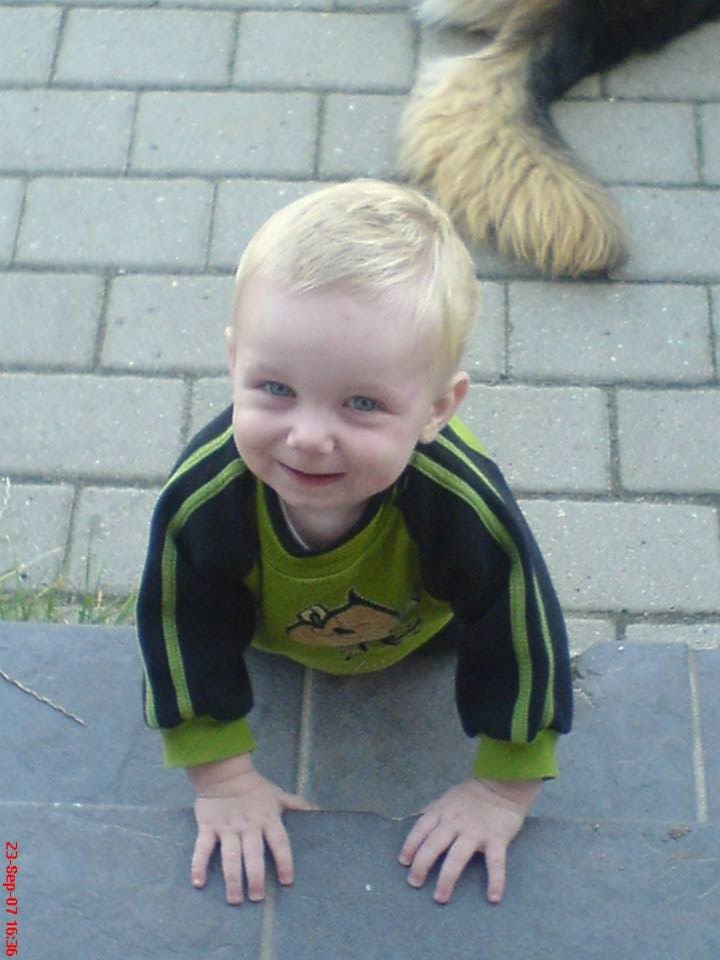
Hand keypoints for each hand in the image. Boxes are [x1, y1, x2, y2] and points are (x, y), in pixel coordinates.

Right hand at [187, 754, 315, 904]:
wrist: (225, 773)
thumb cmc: (255, 788)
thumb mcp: (279, 795)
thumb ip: (297, 805)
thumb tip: (319, 811)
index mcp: (267, 818)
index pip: (279, 842)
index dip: (284, 861)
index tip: (287, 881)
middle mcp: (249, 826)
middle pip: (253, 854)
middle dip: (255, 877)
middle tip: (257, 898)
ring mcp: (228, 828)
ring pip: (230, 856)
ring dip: (232, 878)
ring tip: (234, 900)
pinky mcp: (208, 827)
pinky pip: (203, 848)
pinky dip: (199, 865)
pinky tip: (198, 883)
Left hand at [398, 778, 540, 904]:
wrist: (502, 785)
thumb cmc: (471, 795)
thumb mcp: (447, 798)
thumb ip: (433, 811)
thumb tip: (415, 820)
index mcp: (441, 811)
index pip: (420, 829)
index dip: (410, 845)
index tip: (403, 863)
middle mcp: (454, 822)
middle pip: (433, 845)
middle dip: (421, 865)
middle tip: (414, 883)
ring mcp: (475, 831)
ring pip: (457, 857)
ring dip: (447, 878)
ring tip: (440, 897)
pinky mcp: (497, 839)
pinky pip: (496, 862)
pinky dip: (496, 880)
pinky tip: (493, 897)